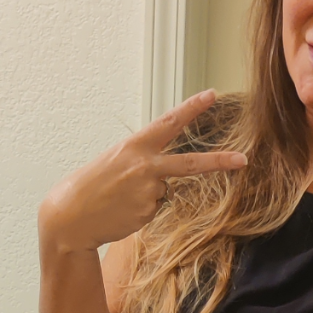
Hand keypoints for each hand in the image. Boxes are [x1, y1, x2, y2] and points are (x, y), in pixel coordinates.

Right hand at [39, 91, 246, 252]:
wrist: (69, 217)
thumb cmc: (90, 187)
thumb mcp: (114, 161)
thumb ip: (141, 160)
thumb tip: (164, 176)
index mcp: (134, 147)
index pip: (168, 123)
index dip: (191, 108)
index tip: (211, 94)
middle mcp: (144, 167)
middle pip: (190, 164)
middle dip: (219, 161)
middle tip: (243, 159)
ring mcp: (148, 192)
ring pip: (162, 191)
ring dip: (146, 195)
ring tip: (119, 198)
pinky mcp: (148, 213)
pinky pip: (153, 208)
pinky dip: (140, 210)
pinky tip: (121, 210)